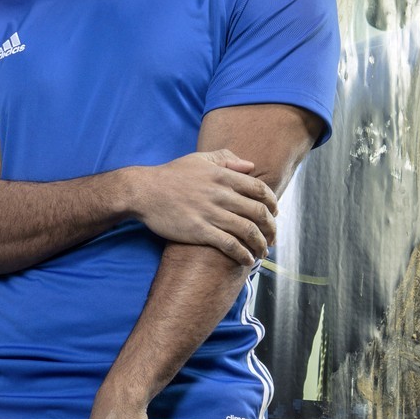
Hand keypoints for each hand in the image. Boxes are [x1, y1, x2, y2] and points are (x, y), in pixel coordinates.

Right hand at [129, 150, 276, 263]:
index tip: (275, 214)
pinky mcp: (199, 230)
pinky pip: (229, 245)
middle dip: (272, 228)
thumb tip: (250, 166)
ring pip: (248, 231)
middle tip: (273, 238)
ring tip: (263, 252)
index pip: (260, 190)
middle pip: (259, 213)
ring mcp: (211, 213)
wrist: (144, 191)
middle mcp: (221, 195)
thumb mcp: (199, 158)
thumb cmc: (170, 175)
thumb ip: (226, 158)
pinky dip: (243, 254)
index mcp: (223, 176)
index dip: (273, 204)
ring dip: (261, 244)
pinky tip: (247, 260)